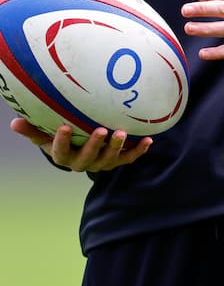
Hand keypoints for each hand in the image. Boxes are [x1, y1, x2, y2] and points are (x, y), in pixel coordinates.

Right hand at [10, 118, 152, 171]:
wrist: (81, 151)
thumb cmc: (63, 138)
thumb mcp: (46, 134)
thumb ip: (33, 130)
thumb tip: (14, 122)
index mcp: (65, 156)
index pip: (61, 152)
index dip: (62, 141)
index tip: (64, 127)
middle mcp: (84, 163)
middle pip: (89, 158)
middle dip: (95, 145)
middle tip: (102, 130)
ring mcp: (102, 163)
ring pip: (110, 160)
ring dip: (117, 147)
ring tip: (123, 132)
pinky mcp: (118, 160)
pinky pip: (129, 158)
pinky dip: (139, 151)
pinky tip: (149, 141)